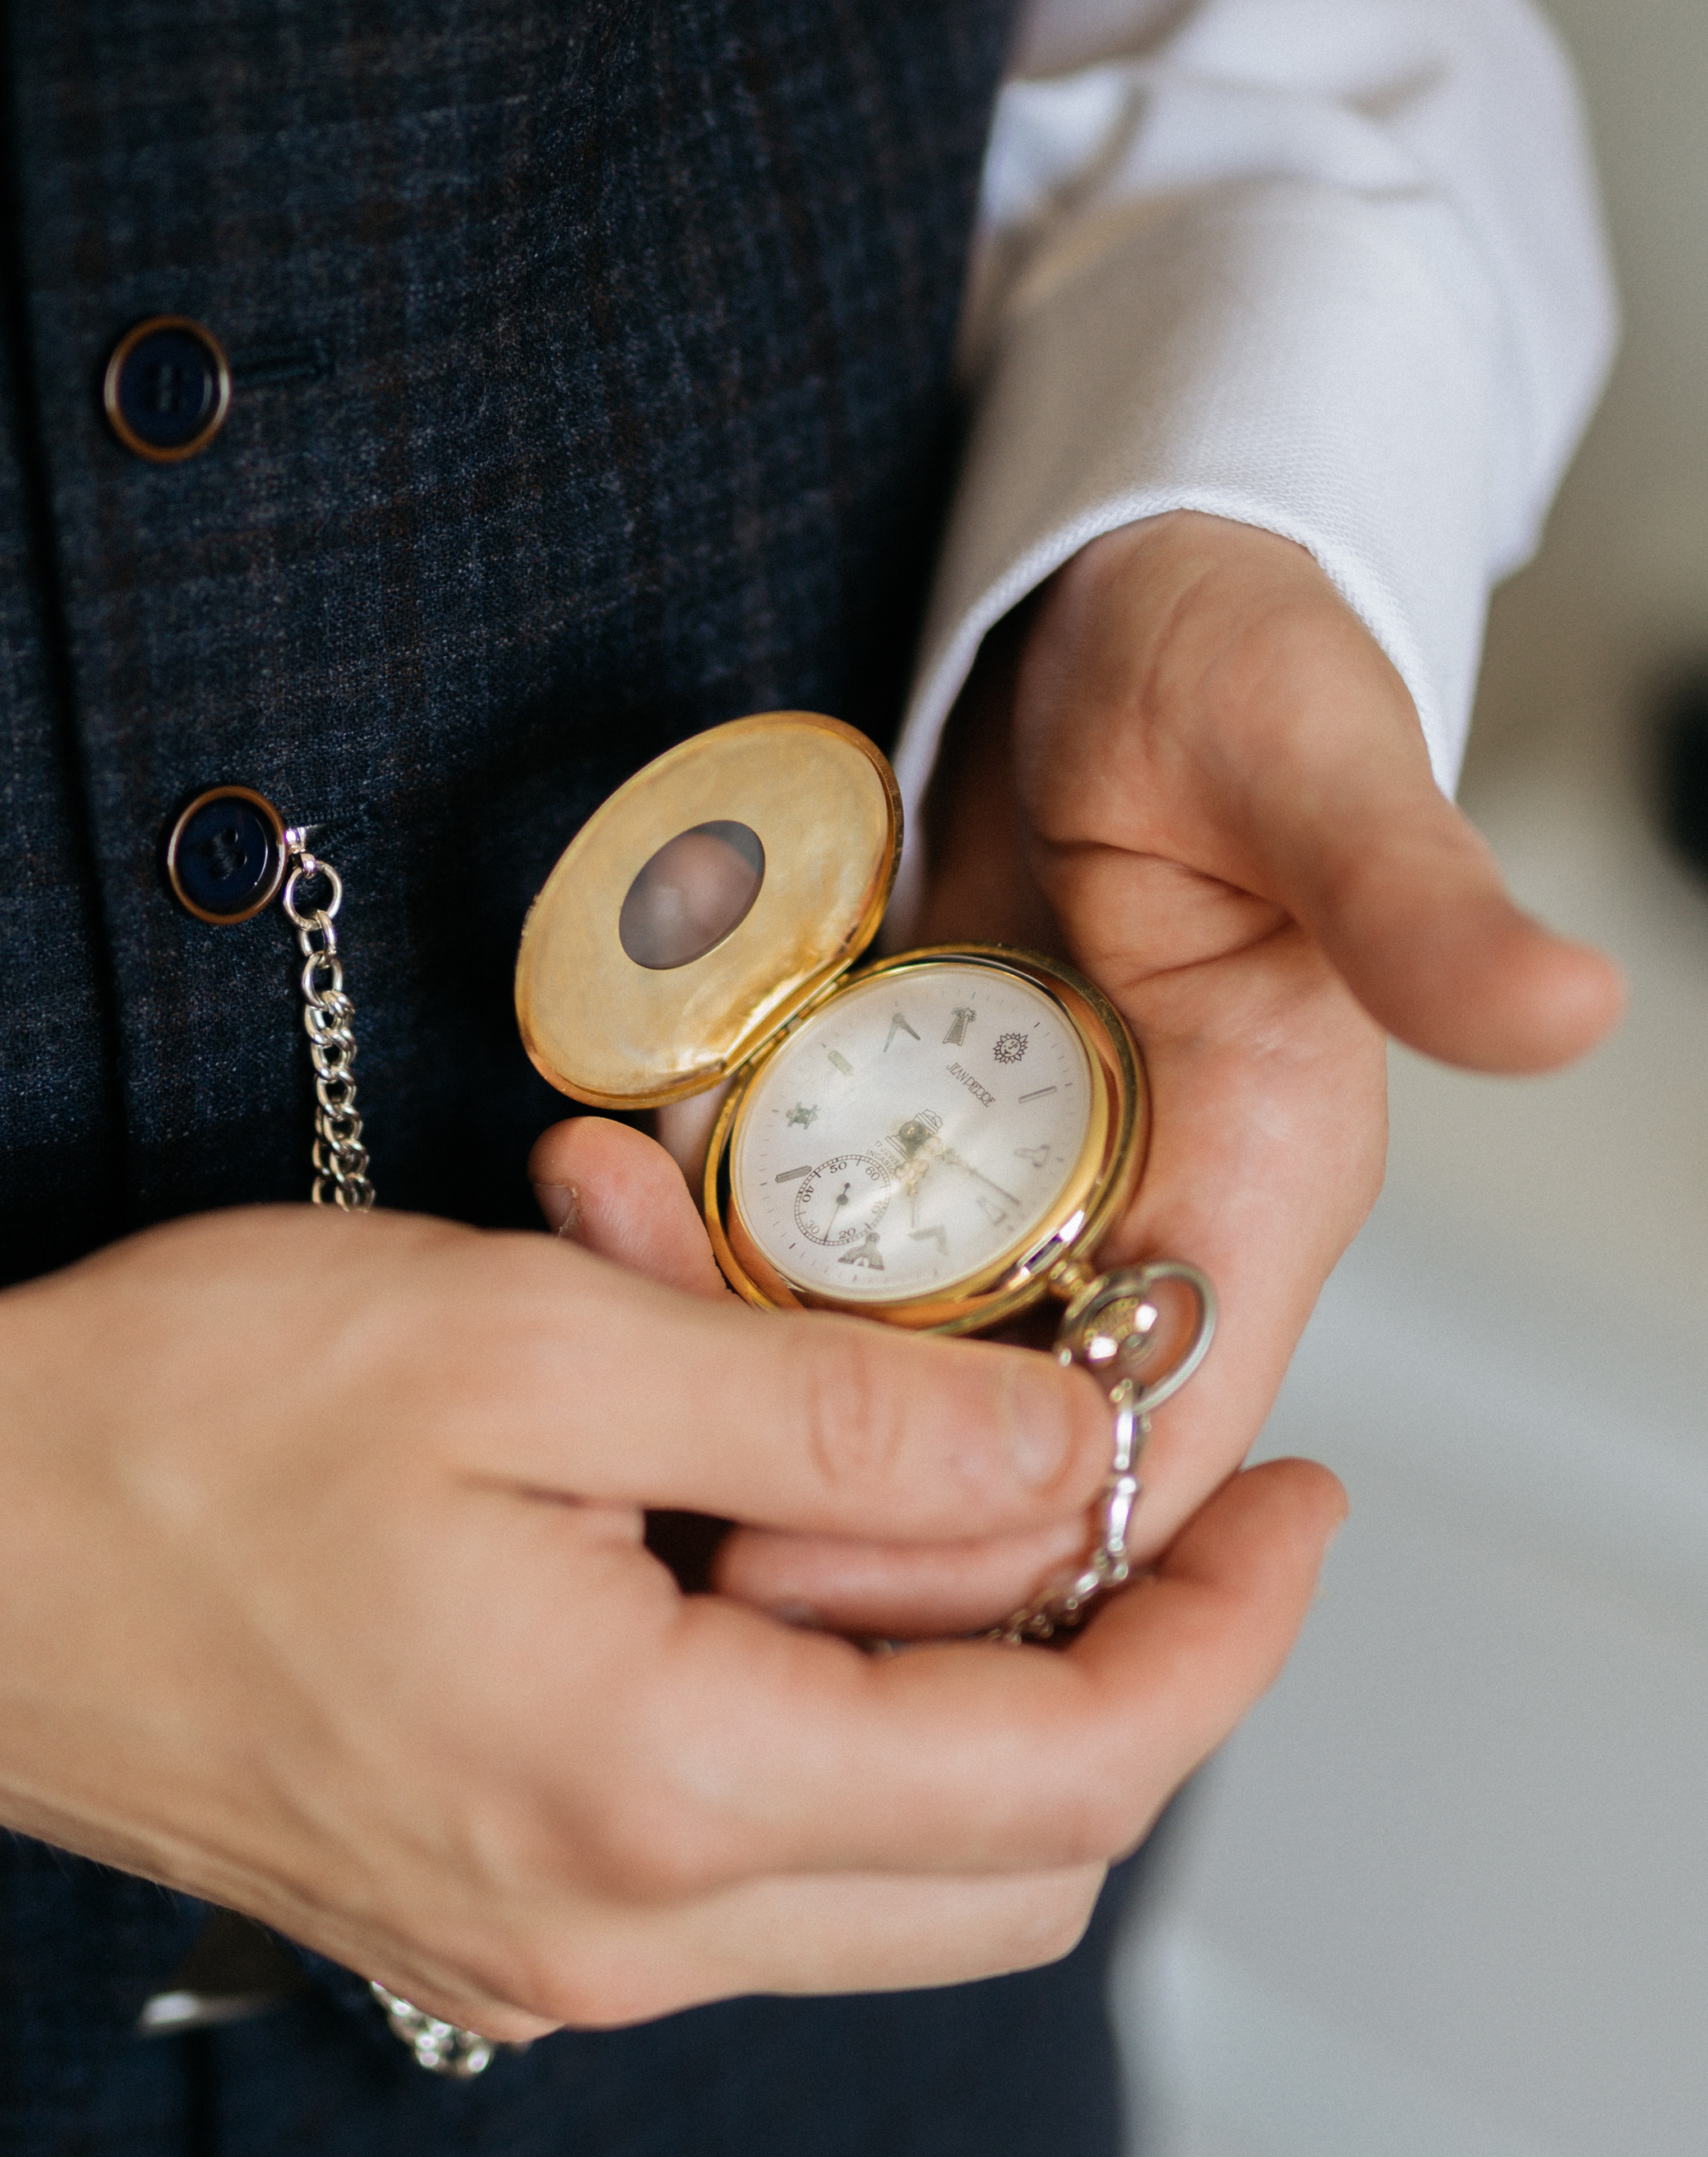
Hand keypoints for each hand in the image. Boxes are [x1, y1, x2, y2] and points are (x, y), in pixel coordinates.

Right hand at [0, 1202, 1339, 2035]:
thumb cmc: (168, 1426)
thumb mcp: (527, 1343)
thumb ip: (829, 1408)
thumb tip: (1066, 1449)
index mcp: (649, 1788)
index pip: (1064, 1775)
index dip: (1223, 1635)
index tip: (1291, 1497)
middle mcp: (620, 1926)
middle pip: (1013, 1867)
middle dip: (1131, 1680)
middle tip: (1151, 1493)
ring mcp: (552, 1946)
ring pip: (893, 1877)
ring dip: (966, 1691)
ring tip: (927, 1480)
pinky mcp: (494, 1912)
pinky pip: (754, 1852)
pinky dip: (825, 1713)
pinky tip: (752, 1539)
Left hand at [683, 510, 1621, 1635]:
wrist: (1108, 611)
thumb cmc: (1233, 662)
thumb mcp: (1313, 762)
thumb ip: (1413, 903)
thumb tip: (1568, 1005)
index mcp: (1258, 1186)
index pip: (1148, 1440)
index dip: (1000, 1534)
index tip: (815, 1546)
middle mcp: (1134, 1223)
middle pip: (984, 1455)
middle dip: (819, 1482)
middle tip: (645, 1468)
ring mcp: (1009, 1197)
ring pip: (863, 1367)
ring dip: (719, 1347)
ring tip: (587, 1245)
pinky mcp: (908, 1145)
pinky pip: (787, 1248)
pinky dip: (688, 1235)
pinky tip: (598, 1173)